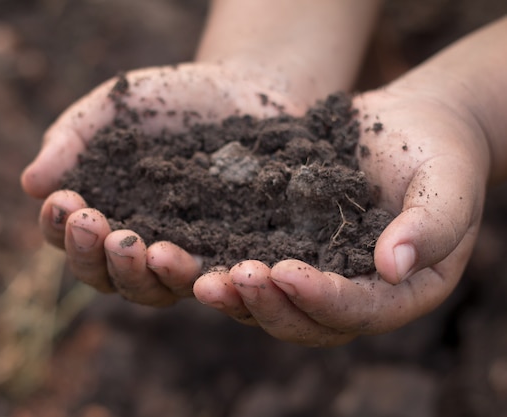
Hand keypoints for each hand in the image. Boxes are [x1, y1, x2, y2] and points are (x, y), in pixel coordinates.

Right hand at [21, 63, 303, 305]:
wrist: (236, 92)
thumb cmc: (165, 101)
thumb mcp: (113, 109)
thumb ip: (71, 140)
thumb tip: (30, 184)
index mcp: (104, 215)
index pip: (70, 238)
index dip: (59, 228)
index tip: (63, 201)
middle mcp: (138, 245)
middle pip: (106, 275)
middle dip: (93, 255)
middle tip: (94, 223)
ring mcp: (183, 254)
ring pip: (153, 290)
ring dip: (139, 275)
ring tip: (141, 248)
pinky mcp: (226, 254)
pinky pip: (210, 278)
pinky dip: (197, 279)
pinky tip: (188, 260)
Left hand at [194, 86, 489, 345]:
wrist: (405, 126)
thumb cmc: (438, 152)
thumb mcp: (448, 183)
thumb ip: (432, 225)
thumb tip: (392, 267)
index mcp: (397, 291)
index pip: (358, 311)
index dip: (323, 300)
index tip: (288, 273)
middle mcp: (350, 293)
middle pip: (304, 322)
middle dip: (267, 305)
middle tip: (234, 276)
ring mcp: (312, 272)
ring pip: (268, 302)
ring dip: (232, 296)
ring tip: (197, 277)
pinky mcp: (283, 245)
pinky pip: (249, 263)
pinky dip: (219, 262)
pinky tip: (186, 248)